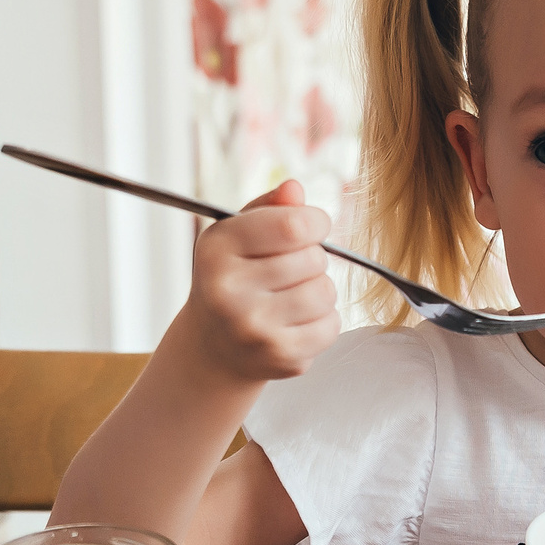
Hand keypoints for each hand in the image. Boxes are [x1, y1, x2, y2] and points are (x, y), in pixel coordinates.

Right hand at [173, 179, 339, 383]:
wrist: (213, 347)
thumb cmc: (234, 279)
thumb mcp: (238, 236)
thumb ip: (269, 208)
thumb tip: (294, 188)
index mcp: (217, 248)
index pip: (293, 225)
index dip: (315, 222)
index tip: (311, 227)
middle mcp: (228, 290)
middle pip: (314, 259)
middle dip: (312, 260)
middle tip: (291, 271)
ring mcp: (253, 327)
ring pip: (326, 292)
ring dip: (320, 291)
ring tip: (293, 296)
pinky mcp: (278, 356)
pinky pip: (331, 325)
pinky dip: (324, 322)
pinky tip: (296, 322)